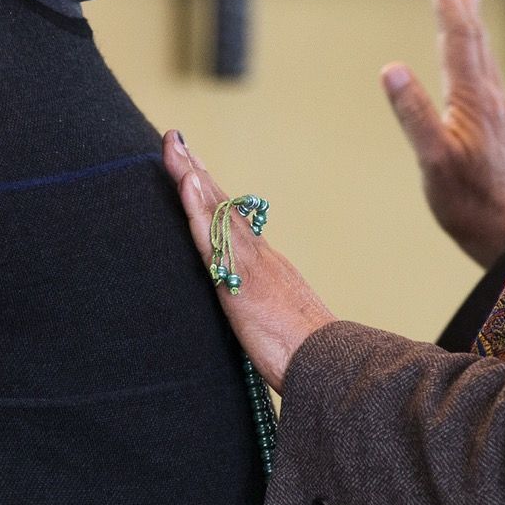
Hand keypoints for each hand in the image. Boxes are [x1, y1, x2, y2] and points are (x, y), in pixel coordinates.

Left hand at [161, 131, 336, 393]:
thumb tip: (258, 310)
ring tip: (174, 145)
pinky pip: (214, 239)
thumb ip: (266, 309)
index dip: (211, 192)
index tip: (193, 166)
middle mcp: (259, 256)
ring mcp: (251, 264)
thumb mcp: (282, 323)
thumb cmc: (307, 355)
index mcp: (266, 265)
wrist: (330, 366)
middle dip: (196, 170)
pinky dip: (199, 209)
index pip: (234, 220)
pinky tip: (187, 183)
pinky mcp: (241, 281)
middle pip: (223, 204)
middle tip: (174, 137)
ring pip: (217, 212)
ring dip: (192, 176)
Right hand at [382, 0, 504, 265]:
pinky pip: (487, 73)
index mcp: (473, 100)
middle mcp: (492, 98)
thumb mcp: (431, 161)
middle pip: (476, 36)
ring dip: (473, 19)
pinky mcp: (502, 126)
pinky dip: (478, 48)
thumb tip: (390, 69)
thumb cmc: (466, 203)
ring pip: (484, 54)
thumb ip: (413, 114)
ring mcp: (500, 111)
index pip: (459, 37)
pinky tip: (475, 54)